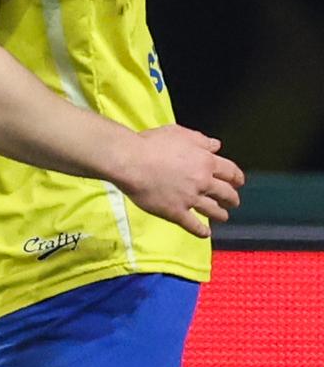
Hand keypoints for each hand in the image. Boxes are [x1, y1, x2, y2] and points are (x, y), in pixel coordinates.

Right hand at [118, 125, 245, 238]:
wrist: (130, 161)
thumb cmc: (150, 144)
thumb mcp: (178, 133)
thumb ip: (200, 140)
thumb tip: (216, 145)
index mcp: (205, 161)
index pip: (230, 171)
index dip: (236, 177)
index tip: (237, 182)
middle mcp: (203, 181)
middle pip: (226, 193)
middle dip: (232, 198)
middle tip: (232, 201)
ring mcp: (190, 199)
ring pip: (213, 210)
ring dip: (221, 214)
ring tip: (223, 216)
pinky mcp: (176, 212)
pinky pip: (193, 225)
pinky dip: (201, 231)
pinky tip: (205, 233)